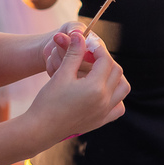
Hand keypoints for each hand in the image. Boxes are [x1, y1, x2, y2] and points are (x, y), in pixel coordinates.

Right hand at [26, 29, 128, 146]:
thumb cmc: (48, 101)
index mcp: (95, 87)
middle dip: (106, 60)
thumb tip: (80, 35)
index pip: (106, 60)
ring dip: (115, 77)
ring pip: (123, 89)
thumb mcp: (61, 74)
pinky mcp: (101, 121)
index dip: (98, 49)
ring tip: (99, 72)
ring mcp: (105, 112)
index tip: (89, 44)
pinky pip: (118, 107)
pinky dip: (116, 97)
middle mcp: (104, 100)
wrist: (41, 129)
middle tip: (92, 56)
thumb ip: (74, 53)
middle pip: (117, 72)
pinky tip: (102, 92)